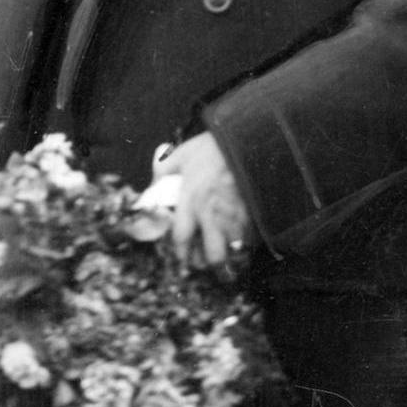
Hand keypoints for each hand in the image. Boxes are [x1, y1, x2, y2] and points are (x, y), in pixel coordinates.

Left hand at [155, 135, 249, 272]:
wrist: (246, 140)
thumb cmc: (212, 147)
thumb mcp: (180, 155)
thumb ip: (162, 172)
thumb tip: (153, 185)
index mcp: (191, 201)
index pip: (182, 239)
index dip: (181, 254)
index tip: (182, 259)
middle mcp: (212, 214)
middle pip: (213, 255)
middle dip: (210, 266)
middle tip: (208, 266)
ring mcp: (236, 216)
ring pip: (234, 252)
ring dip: (231, 259)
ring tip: (228, 262)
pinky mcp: (254, 213)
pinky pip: (250, 239)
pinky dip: (246, 246)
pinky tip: (243, 245)